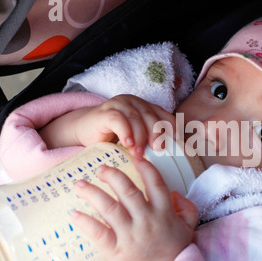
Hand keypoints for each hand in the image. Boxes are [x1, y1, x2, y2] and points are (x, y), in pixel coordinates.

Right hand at [40, 94, 175, 155]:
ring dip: (140, 137)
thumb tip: (171, 157)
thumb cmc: (113, 137)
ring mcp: (119, 104)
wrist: (83, 130)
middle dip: (157, 133)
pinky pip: (118, 120)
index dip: (173, 129)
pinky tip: (127, 145)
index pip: (165, 116)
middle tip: (159, 149)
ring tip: (139, 153)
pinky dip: (125, 132)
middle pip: (152, 116)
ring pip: (136, 118)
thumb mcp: (136, 138)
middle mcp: (135, 103)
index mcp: (146, 108)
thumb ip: (150, 142)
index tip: (178, 145)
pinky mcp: (105, 111)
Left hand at [72, 159, 197, 260]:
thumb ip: (186, 207)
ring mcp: (131, 235)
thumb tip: (175, 192)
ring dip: (92, 193)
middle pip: (127, 190)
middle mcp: (147, 220)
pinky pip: (98, 233)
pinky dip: (85, 222)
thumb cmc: (173, 251)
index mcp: (164, 212)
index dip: (145, 167)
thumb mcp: (188, 227)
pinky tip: (74, 214)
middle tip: (101, 169)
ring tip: (80, 184)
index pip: (155, 183)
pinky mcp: (116, 250)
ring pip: (109, 208)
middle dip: (112, 175)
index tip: (135, 157)